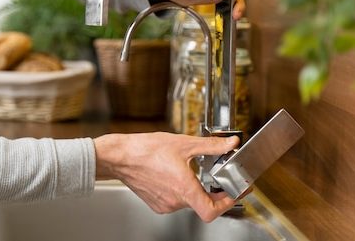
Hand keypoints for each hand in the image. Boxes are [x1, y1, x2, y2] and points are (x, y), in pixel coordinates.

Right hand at [93, 132, 240, 221]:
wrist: (120, 156)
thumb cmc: (146, 150)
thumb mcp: (184, 143)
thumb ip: (211, 145)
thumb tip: (230, 143)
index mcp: (184, 189)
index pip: (212, 210)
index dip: (228, 202)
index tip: (235, 192)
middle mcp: (175, 201)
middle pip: (203, 204)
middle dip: (214, 192)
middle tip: (221, 180)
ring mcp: (165, 204)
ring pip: (188, 202)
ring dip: (196, 190)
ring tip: (194, 173)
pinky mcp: (156, 204)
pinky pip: (175, 201)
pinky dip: (181, 191)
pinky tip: (176, 176)